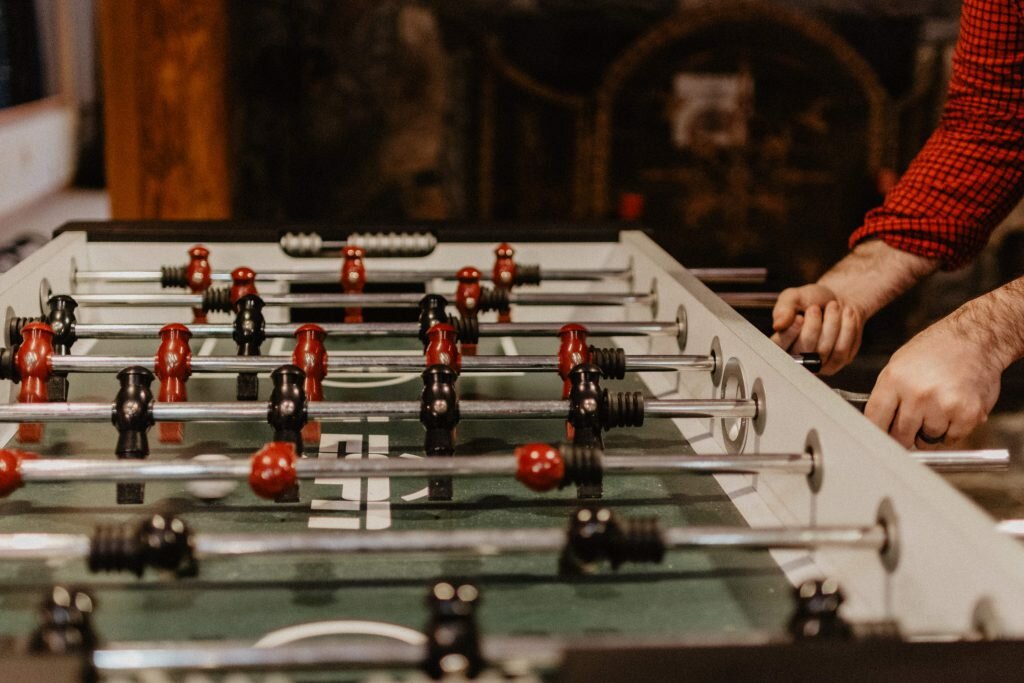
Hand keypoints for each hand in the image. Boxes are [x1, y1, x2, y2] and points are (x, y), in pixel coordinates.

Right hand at [770, 284, 864, 373]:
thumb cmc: (812, 299)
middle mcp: (795, 358)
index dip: (790, 334)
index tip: (799, 317)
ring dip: (832, 323)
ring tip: (833, 306)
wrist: (839, 300)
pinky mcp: (834, 364)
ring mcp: (815, 364)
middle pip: (804, 351)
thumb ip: (783, 308)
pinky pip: (841, 351)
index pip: (779, 348)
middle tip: (815, 307)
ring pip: (824, 351)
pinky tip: (846, 314)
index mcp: (779, 343)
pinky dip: (847, 328)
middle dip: (814, 325)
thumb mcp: (794, 297)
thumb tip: (778, 325)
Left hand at [864, 319, 1000, 448]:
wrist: (975, 339)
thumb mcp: (898, 365)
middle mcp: (918, 394)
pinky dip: (950, 432)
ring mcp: (943, 406)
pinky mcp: (968, 415)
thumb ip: (887, 395)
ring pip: (926, 440)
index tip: (880, 436)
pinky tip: (952, 411)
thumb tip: (876, 423)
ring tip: (936, 407)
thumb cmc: (936, 350)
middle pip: (900, 436)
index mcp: (895, 380)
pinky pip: (950, 439)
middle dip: (903, 434)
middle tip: (912, 422)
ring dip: (929, 431)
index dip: (878, 431)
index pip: (875, 420)